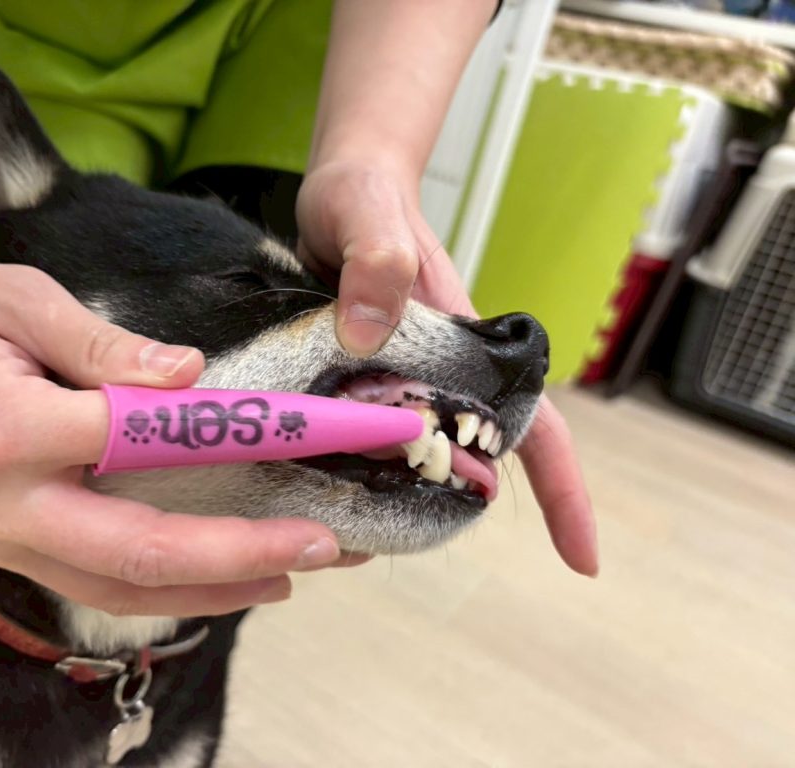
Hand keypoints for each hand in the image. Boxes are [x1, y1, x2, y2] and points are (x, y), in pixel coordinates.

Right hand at [0, 258, 348, 615]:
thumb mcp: (19, 297)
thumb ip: (106, 347)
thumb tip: (191, 379)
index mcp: (4, 429)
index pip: (144, 444)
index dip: (238, 445)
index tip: (313, 440)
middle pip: (138, 555)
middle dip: (241, 557)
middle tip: (323, 547)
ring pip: (115, 588)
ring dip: (209, 591)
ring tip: (285, 577)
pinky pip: (87, 580)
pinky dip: (158, 587)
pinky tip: (209, 579)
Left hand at [296, 161, 598, 575]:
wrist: (341, 186)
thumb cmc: (364, 195)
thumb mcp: (364, 215)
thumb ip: (375, 264)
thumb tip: (370, 336)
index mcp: (465, 343)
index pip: (533, 420)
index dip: (562, 488)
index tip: (583, 561)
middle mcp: (442, 370)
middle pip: (474, 455)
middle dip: (453, 509)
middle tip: (387, 543)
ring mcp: (403, 376)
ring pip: (416, 454)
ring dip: (392, 495)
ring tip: (344, 527)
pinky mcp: (362, 374)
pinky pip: (368, 434)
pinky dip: (351, 464)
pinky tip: (313, 485)